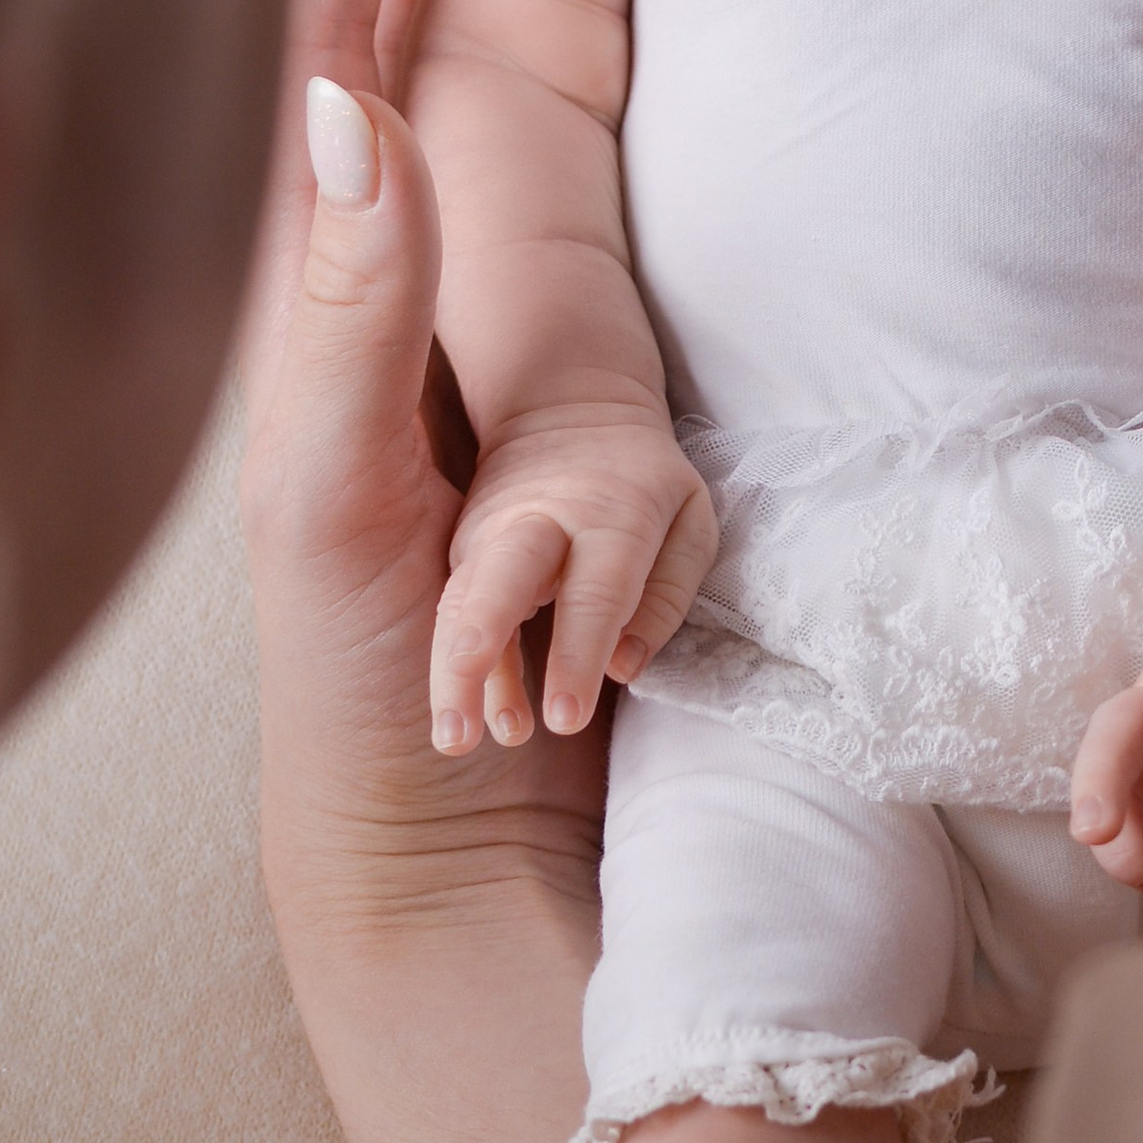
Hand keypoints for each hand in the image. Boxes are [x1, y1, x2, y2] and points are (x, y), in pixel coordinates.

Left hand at [239, 0, 606, 945]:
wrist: (480, 871)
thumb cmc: (361, 692)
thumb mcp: (335, 501)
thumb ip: (351, 312)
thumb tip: (353, 107)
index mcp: (335, 302)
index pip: (341, 62)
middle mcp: (424, 308)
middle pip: (438, 64)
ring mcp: (520, 362)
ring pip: (555, 173)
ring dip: (528, 45)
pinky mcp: (611, 433)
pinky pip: (642, 333)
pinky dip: (627, 268)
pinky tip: (622, 188)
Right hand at [432, 407, 714, 754]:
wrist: (567, 405)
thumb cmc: (644, 480)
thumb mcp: (690, 516)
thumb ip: (667, 594)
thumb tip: (623, 667)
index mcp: (612, 511)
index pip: (595, 589)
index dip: (578, 654)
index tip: (565, 719)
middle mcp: (541, 519)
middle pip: (503, 577)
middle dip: (482, 641)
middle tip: (468, 713)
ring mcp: (492, 531)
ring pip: (463, 600)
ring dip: (453, 670)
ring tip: (453, 737)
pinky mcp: (464, 547)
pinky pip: (454, 609)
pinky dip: (455, 664)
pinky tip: (465, 719)